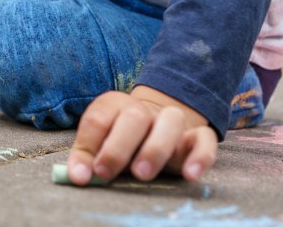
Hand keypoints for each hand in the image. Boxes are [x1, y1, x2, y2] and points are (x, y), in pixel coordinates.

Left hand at [66, 86, 216, 184]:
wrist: (159, 123)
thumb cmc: (123, 139)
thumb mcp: (102, 143)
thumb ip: (88, 157)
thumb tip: (77, 176)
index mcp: (115, 105)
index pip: (99, 117)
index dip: (88, 144)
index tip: (84, 173)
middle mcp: (144, 109)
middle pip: (133, 117)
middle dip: (118, 146)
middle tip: (105, 172)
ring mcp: (172, 120)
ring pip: (170, 121)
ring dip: (155, 148)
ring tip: (142, 173)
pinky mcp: (198, 136)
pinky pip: (204, 139)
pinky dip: (200, 156)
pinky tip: (190, 174)